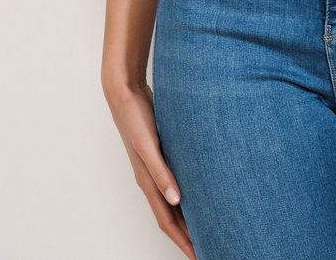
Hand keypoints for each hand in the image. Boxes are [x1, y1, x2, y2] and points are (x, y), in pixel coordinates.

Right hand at [105, 80, 196, 258]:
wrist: (125, 93)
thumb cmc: (135, 117)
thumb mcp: (148, 145)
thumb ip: (161, 172)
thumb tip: (176, 200)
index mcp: (148, 181)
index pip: (167, 221)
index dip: (182, 240)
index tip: (198, 255)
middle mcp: (151, 179)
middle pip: (171, 217)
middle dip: (187, 235)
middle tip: (209, 246)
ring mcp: (155, 168)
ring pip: (173, 201)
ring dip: (187, 217)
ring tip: (207, 226)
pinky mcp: (160, 154)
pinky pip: (175, 182)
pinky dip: (186, 194)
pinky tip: (198, 191)